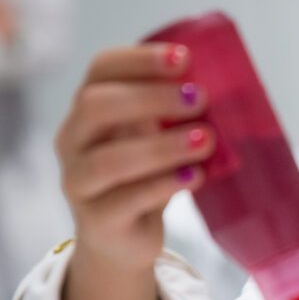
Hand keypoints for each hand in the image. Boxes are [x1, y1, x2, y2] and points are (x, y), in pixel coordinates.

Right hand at [55, 43, 212, 299]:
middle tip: (200, 100)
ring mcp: (78, 182)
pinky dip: (163, 185)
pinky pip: (125, 200)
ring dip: (163, 147)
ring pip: (109, 160)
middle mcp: (72, 141)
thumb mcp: (155, 138)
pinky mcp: (96, 220)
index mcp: (87, 109)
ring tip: (206, 141)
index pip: (101, 70)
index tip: (185, 58)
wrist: (123, 240)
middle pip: (96, 106)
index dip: (139, 59)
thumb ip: (174, 115)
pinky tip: (194, 177)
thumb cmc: (144, 177)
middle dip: (151, 99)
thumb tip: (226, 88)